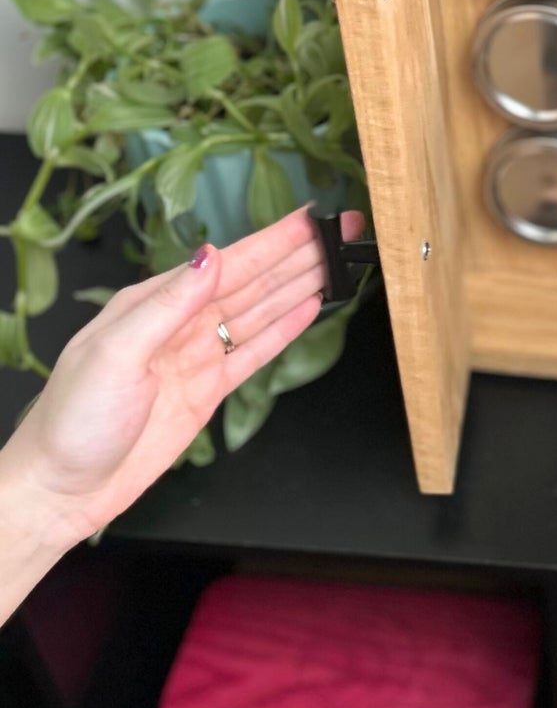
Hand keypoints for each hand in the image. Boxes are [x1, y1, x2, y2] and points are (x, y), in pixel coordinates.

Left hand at [0, 207, 361, 618]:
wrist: (61, 490)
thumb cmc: (73, 421)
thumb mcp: (114, 354)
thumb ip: (168, 305)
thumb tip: (211, 255)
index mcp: (156, 302)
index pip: (230, 262)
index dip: (275, 240)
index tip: (314, 217)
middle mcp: (181, 321)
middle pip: (254, 281)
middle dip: (300, 254)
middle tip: (344, 230)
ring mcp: (198, 354)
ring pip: (261, 309)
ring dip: (301, 283)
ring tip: (340, 260)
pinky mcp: (209, 389)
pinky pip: (255, 350)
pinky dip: (285, 327)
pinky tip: (311, 306)